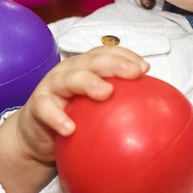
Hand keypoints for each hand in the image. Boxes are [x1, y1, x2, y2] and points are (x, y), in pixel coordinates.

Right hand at [0, 47, 149, 192]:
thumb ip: (119, 109)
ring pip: (70, 78)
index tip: (145, 68)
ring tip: (105, 93)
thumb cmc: (73, 119)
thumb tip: (156, 121)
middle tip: (134, 73)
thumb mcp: (96, 112)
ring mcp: (52, 86)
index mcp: (86, 68)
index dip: (126, 56)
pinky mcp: (37, 107)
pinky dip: (57, 117)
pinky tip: (70, 129)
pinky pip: (47, 110)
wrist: (36, 138)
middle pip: (92, 61)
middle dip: (114, 63)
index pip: (107, 54)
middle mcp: (70, 71)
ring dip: (88, 82)